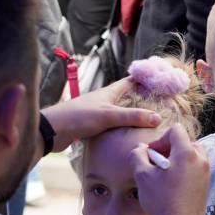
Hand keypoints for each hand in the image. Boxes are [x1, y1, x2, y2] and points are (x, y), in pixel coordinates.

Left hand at [41, 77, 160, 152]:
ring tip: (148, 121)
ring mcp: (98, 112)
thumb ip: (132, 117)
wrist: (53, 130)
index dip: (145, 79)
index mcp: (109, 92)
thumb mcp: (108, 116)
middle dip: (142, 98)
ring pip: (120, 111)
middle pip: (127, 96)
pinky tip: (128, 135)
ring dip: (132, 114)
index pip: (131, 81)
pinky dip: (122, 127)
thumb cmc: (78, 117)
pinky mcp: (92, 125)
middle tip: (159, 104)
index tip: (161, 81)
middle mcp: (104, 100)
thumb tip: (158, 118)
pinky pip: (112, 124)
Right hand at [130, 125, 208, 214]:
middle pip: (185, 141)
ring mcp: (206, 173)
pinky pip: (194, 168)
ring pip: (190, 155)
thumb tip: (140, 148)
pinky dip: (183, 170)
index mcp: (188, 154)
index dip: (160, 138)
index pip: (176, 130)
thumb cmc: (161, 202)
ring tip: (163, 175)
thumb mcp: (142, 176)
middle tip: (157, 162)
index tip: (152, 154)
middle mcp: (201, 160)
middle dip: (169, 148)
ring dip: (176, 159)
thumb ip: (138, 156)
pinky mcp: (206, 184)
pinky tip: (171, 185)